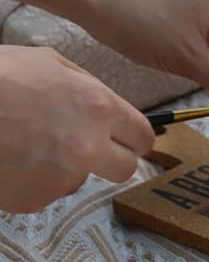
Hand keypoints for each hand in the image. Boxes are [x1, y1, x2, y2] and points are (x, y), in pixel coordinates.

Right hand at [0, 46, 154, 212]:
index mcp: (98, 108)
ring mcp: (61, 178)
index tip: (128, 140)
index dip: (136, 139)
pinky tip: (10, 160)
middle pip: (125, 169)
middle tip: (89, 150)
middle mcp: (88, 147)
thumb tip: (108, 106)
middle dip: (112, 160)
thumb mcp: (49, 62)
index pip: (143, 136)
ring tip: (27, 144)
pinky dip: (32, 180)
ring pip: (79, 179)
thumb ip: (87, 86)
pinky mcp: (33, 199)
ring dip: (64, 166)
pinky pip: (44, 191)